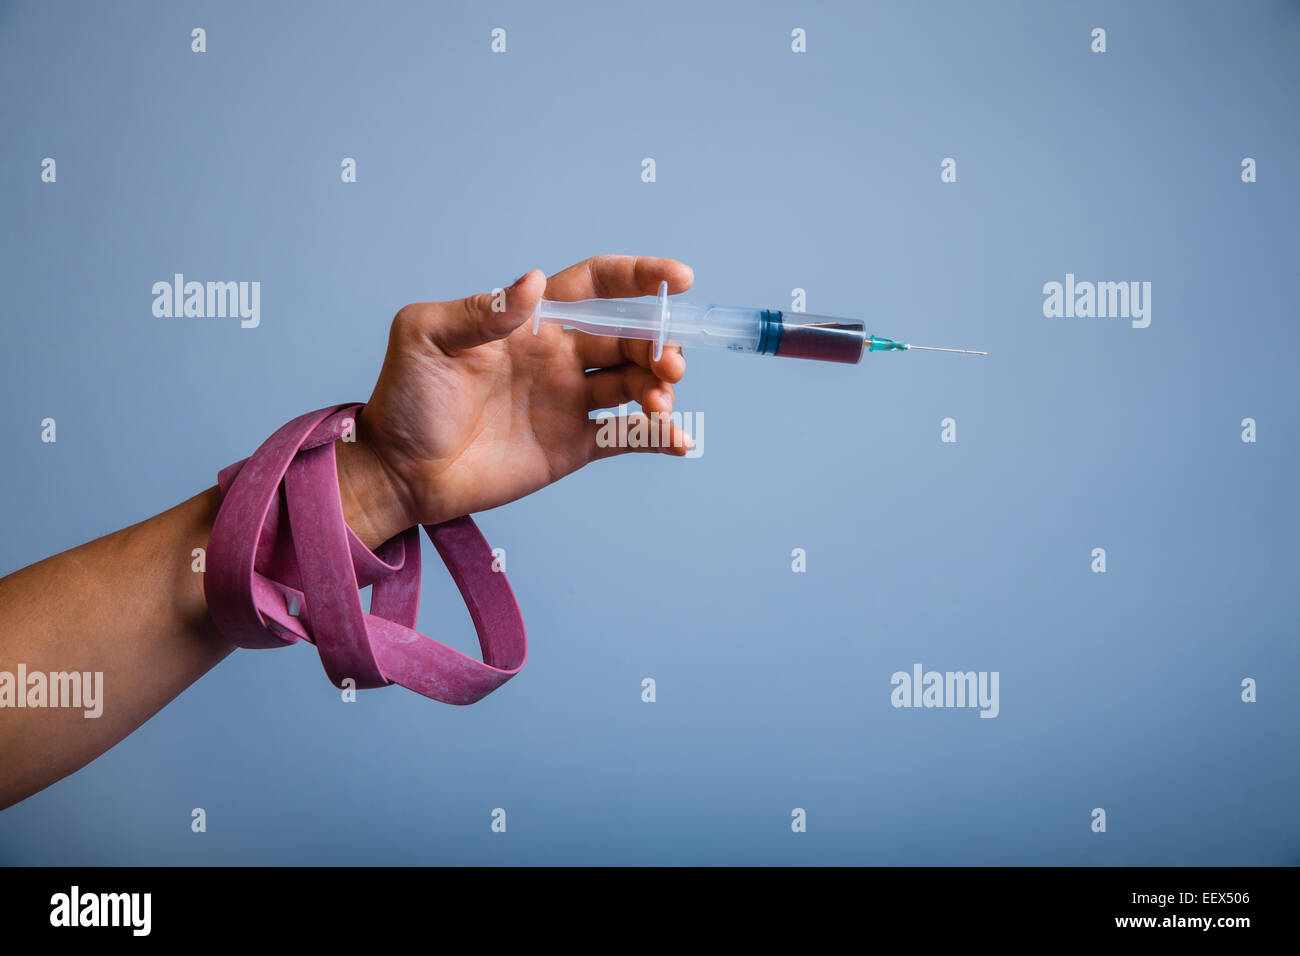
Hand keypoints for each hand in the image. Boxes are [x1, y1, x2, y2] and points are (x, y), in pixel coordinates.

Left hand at [336, 255, 693, 548]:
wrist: (398, 471)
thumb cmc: (406, 397)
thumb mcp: (426, 337)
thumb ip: (480, 311)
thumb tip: (532, 282)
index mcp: (532, 321)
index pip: (598, 286)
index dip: (639, 277)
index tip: (679, 279)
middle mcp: (559, 356)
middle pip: (628, 336)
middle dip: (658, 342)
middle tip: (668, 363)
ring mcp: (569, 401)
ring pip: (635, 383)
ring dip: (660, 386)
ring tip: (658, 401)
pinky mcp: (573, 445)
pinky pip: (628, 436)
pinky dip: (659, 436)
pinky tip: (680, 440)